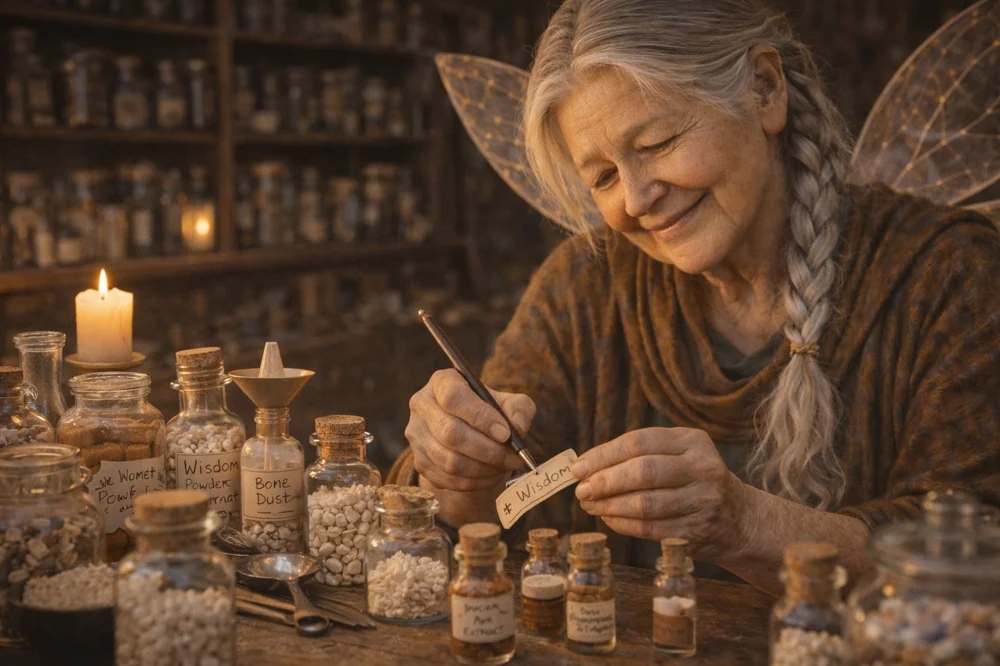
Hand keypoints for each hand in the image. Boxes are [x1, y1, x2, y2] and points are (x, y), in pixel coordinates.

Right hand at [405, 369, 535, 491]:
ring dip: (483, 469)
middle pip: (450, 433)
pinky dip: (474, 483)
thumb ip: (519, 409)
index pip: (454, 398)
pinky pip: (447, 479)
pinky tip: (490, 476)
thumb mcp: (508, 402)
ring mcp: (416, 435)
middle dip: (487, 450)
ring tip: (504, 467)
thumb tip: (517, 428)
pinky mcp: (419, 461)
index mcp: (442, 382)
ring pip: (449, 461)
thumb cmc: (490, 412)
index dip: (480, 417)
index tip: (505, 434)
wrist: (469, 432)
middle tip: (512, 458)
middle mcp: (422, 405)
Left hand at [571, 427, 750, 560]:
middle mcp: (702, 468)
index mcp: (692, 441)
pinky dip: (622, 524)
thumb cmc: (693, 480)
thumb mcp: (678, 455)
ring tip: (589, 505)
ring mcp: (702, 501)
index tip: (578, 467)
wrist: (738, 519)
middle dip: (605, 481)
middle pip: (642, 471)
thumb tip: (586, 466)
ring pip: (644, 504)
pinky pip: (649, 528)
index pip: (639, 442)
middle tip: (581, 490)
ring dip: (609, 506)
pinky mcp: (695, 531)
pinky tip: (608, 518)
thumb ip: (638, 455)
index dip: (603, 455)